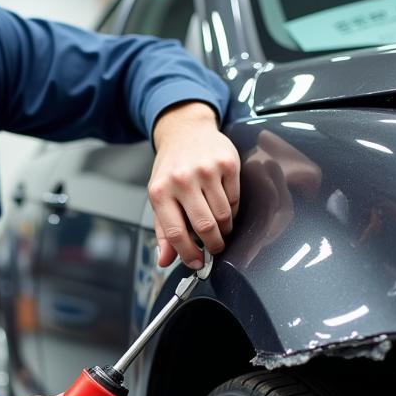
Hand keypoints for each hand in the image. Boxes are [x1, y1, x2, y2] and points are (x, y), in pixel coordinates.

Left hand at [149, 102, 240, 268]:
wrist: (185, 132)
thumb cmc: (171, 168)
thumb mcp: (159, 197)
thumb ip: (163, 231)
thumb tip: (165, 260)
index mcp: (160, 192)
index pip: (176, 233)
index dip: (188, 254)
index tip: (197, 263)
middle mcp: (182, 179)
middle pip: (205, 227)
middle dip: (214, 245)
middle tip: (216, 249)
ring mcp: (205, 170)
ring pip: (224, 215)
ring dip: (225, 229)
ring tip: (220, 227)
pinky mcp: (227, 163)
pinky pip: (235, 199)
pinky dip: (232, 210)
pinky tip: (224, 206)